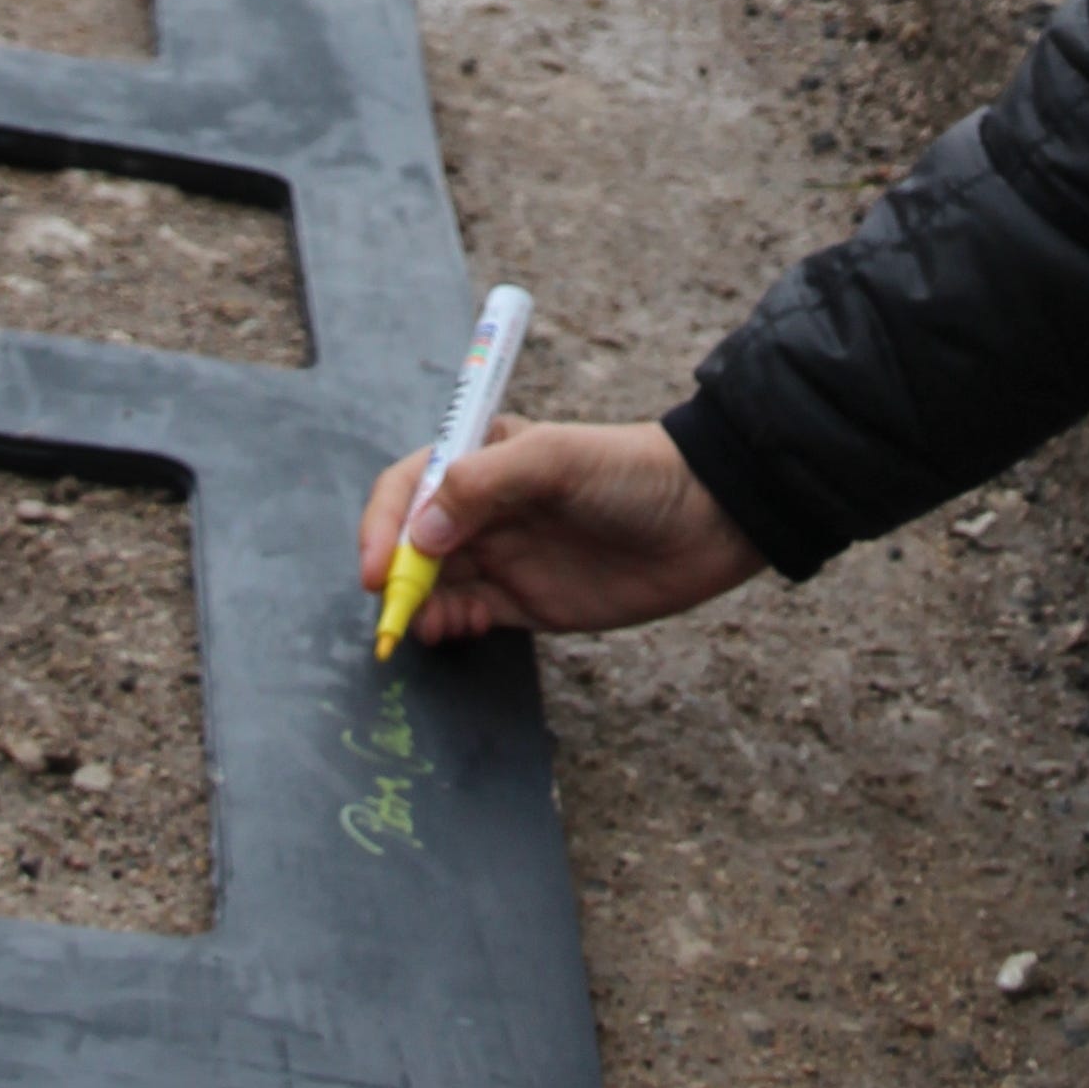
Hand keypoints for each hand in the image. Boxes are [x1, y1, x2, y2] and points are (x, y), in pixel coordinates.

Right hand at [356, 418, 764, 643]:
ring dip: (416, 606)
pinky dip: (447, 626)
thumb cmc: (634, 472)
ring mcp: (505, 556)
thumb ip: (483, 484)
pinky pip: (468, 616)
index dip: (384, 524)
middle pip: (411, 543)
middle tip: (391, 606)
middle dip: (393, 575)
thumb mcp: (557, 460)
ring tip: (423, 625)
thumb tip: (420, 532)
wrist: (710, 520)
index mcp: (484, 457)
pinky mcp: (528, 602)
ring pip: (434, 585)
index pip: (409, 486)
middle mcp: (485, 508)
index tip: (379, 567)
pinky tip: (452, 630)